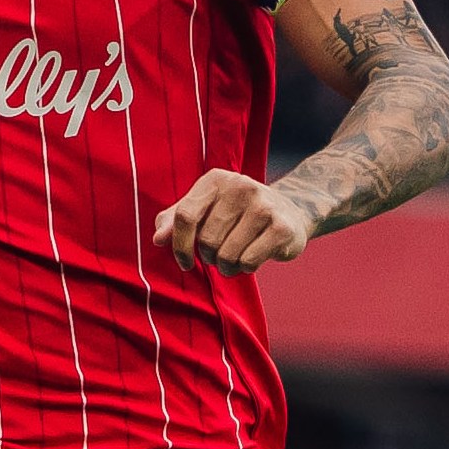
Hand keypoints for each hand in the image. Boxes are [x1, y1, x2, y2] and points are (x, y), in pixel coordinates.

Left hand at [152, 170, 313, 271]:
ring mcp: (263, 206)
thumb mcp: (205, 208)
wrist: (290, 211)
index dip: (179, 245)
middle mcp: (240, 186)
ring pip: (227, 255)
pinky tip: (252, 258)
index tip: (185, 263)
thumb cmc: (237, 214)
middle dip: (209, 257)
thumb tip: (158, 238)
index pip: (184, 216)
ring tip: (236, 259)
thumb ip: (175, 220)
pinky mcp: (281, 227)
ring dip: (227, 266)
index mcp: (216, 180)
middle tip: (220, 255)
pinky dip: (246, 268)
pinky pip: (248, 261)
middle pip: (206, 240)